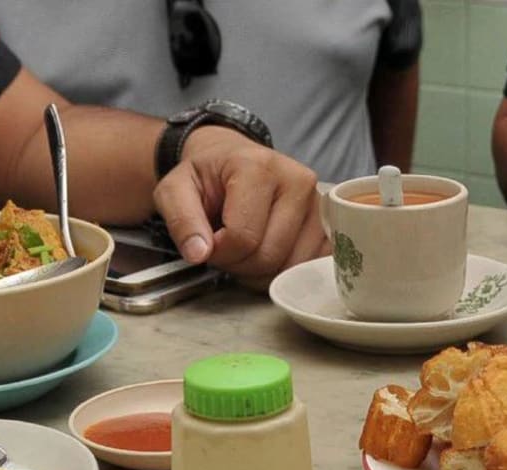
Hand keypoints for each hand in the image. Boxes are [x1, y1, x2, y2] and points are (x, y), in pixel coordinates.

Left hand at [152, 125, 329, 289]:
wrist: (232, 161)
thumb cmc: (207, 177)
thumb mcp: (175, 189)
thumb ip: (181, 220)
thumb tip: (199, 253)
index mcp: (259, 168)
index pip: (242, 237)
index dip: (219, 253)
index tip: (209, 241)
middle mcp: (298, 181)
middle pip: (270, 256)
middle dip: (241, 265)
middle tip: (227, 247)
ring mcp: (319, 203)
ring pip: (292, 266)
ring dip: (263, 271)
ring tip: (247, 248)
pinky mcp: (330, 223)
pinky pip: (311, 265)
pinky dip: (286, 270)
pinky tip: (269, 253)